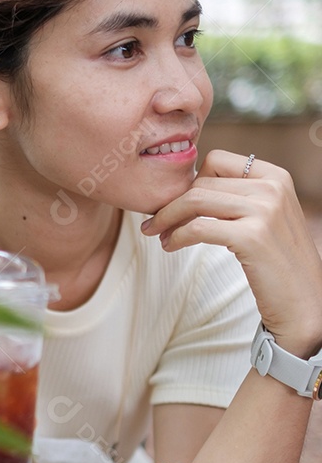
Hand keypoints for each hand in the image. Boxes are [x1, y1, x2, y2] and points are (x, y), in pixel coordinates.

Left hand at [140, 149, 321, 356]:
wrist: (305, 303)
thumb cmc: (279, 263)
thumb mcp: (267, 217)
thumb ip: (240, 197)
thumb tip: (190, 189)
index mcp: (276, 177)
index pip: (217, 160)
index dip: (192, 180)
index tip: (178, 202)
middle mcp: (272, 188)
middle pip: (202, 181)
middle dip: (172, 202)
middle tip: (157, 223)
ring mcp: (263, 211)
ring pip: (195, 200)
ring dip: (168, 218)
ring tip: (159, 235)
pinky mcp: (251, 237)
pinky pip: (197, 227)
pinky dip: (177, 236)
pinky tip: (171, 245)